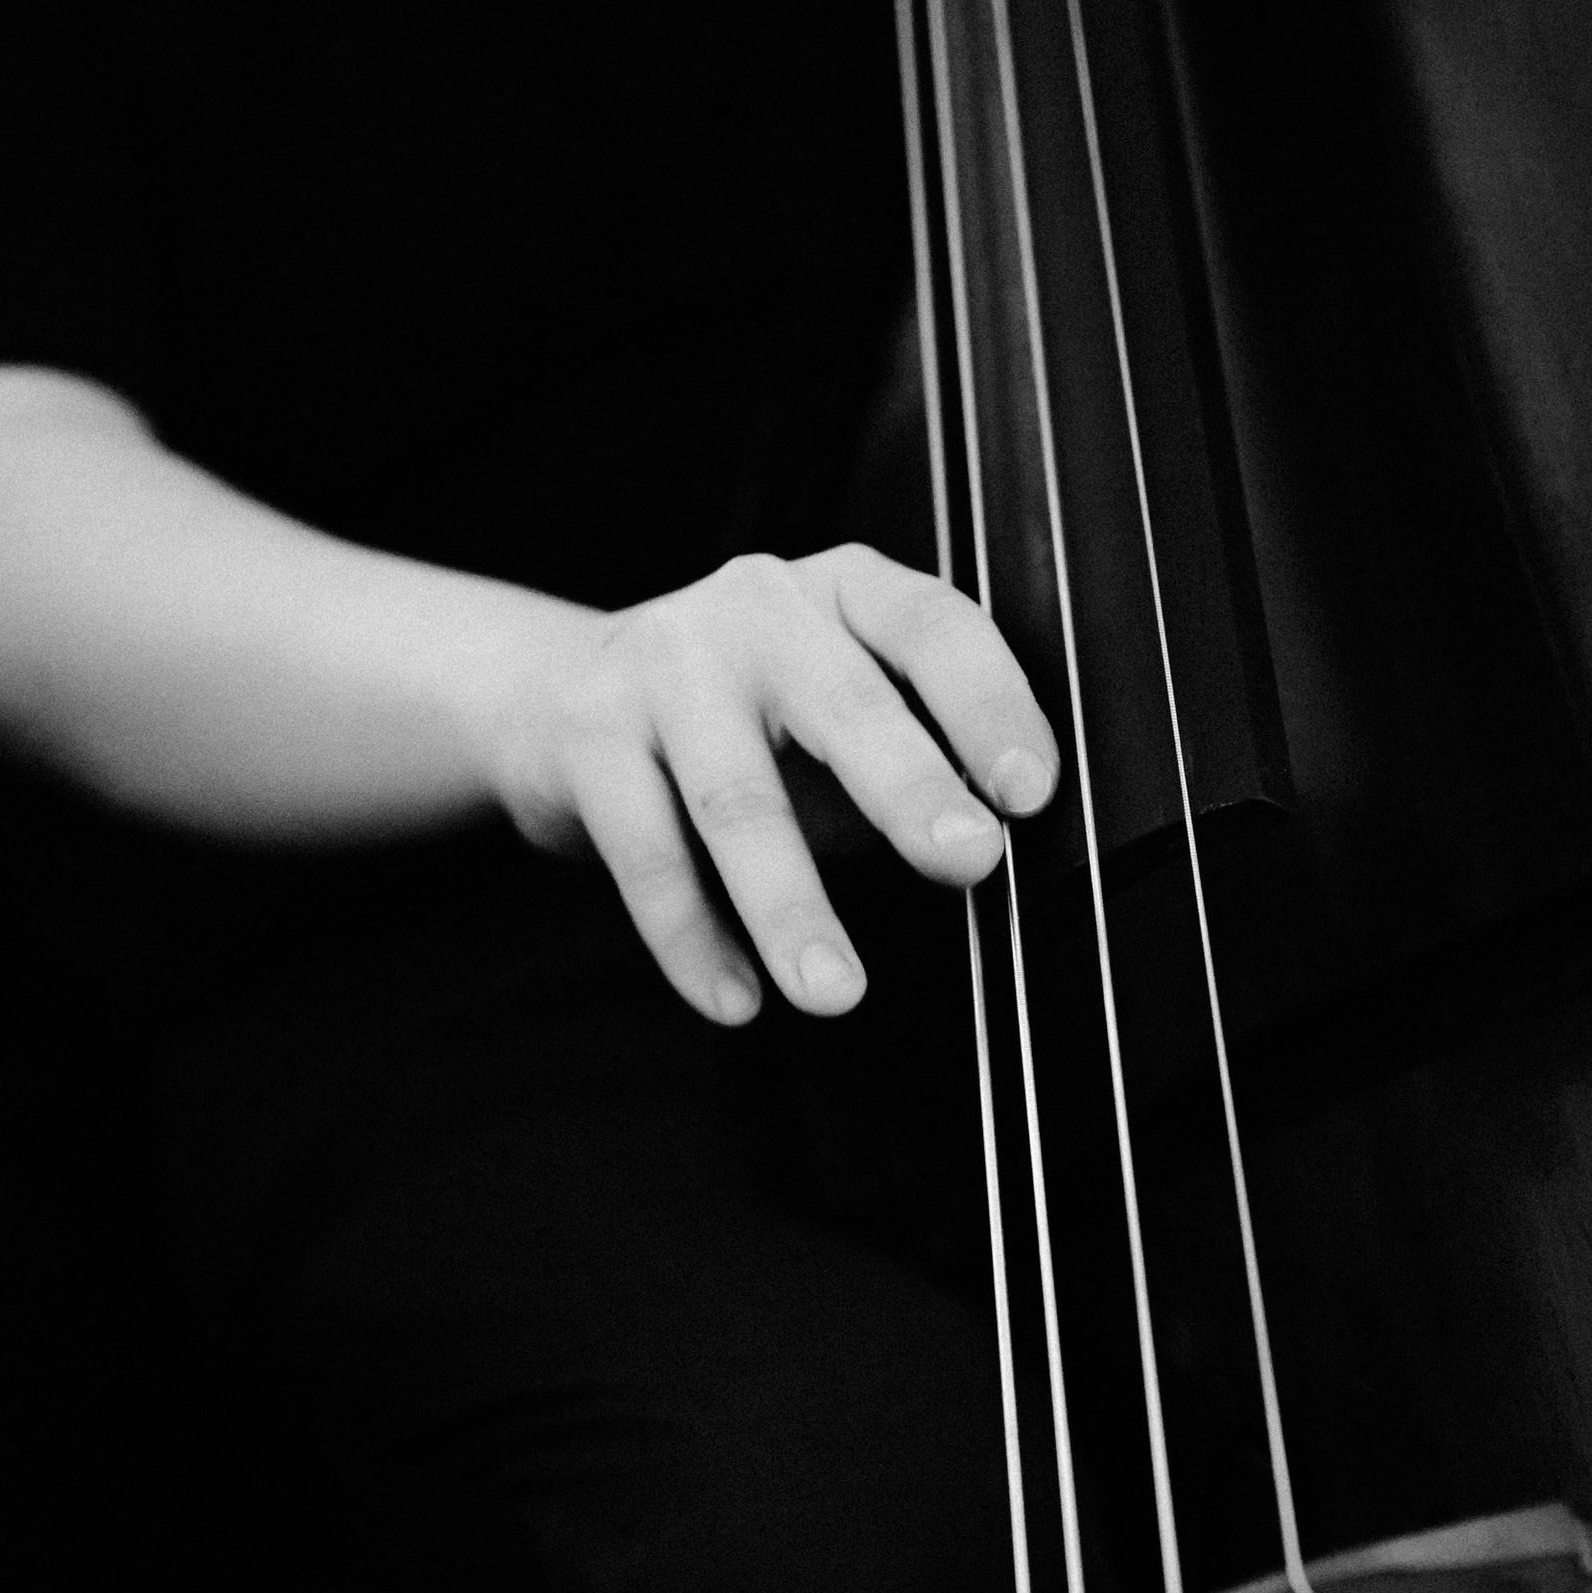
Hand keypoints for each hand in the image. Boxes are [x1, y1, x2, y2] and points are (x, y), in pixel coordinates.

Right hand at [487, 543, 1060, 1023]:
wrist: (561, 698)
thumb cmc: (743, 721)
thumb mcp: (842, 723)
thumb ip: (913, 770)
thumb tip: (983, 862)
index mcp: (845, 593)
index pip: (932, 628)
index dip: (988, 705)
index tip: (1030, 791)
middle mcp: (758, 610)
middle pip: (842, 705)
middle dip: (910, 789)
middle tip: (967, 861)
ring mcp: (665, 666)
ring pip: (737, 797)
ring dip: (791, 905)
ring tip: (835, 991)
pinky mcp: (587, 737)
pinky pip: (649, 855)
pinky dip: (694, 940)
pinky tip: (737, 999)